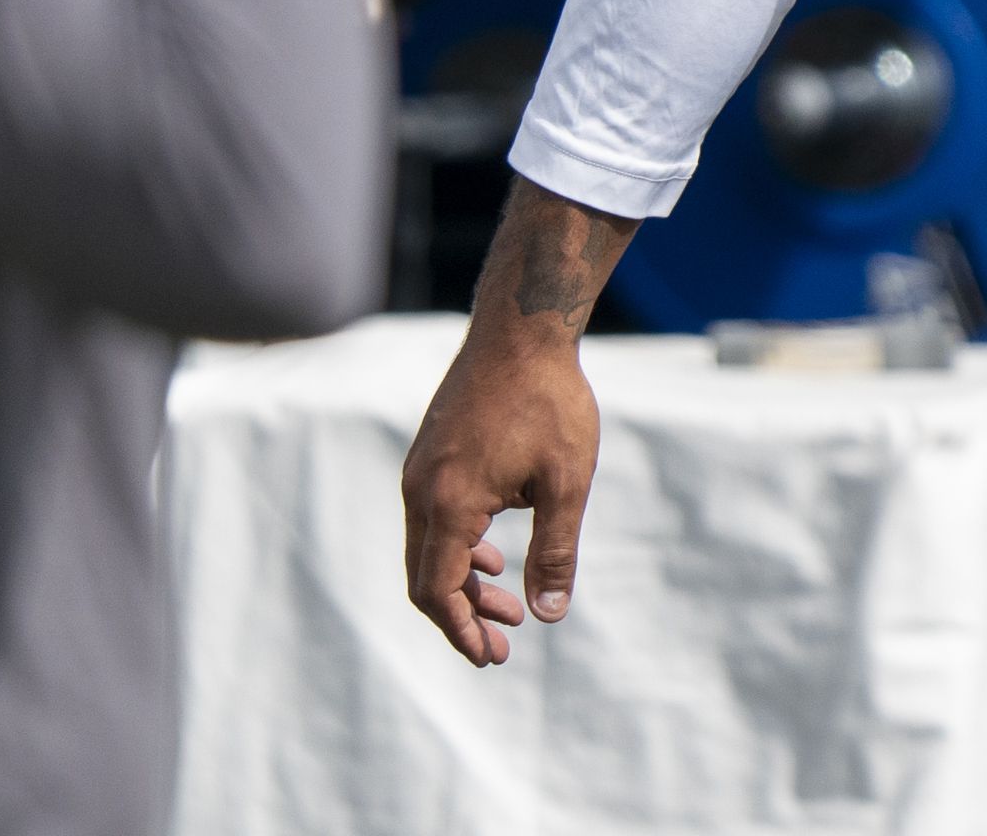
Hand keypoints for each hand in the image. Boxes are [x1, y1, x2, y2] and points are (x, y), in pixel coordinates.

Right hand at [401, 332, 600, 665]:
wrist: (523, 329)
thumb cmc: (550, 402)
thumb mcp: (566, 482)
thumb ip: (555, 552)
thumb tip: (548, 615)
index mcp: (448, 504)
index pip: (438, 593)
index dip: (462, 632)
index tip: (493, 657)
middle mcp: (421, 490)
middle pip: (427, 576)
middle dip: (464, 615)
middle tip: (506, 639)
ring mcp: (420, 469)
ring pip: (429, 546)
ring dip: (464, 581)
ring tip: (509, 601)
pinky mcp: (430, 453)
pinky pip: (432, 517)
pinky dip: (457, 546)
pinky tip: (491, 554)